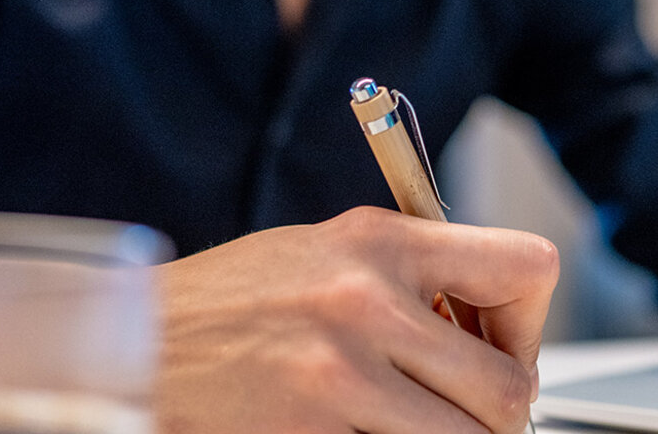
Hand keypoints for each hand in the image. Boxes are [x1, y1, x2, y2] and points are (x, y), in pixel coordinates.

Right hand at [154, 206, 558, 432]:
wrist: (129, 345)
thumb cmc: (230, 303)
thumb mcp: (328, 253)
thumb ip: (410, 278)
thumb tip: (493, 331)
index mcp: (381, 241)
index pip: (527, 268)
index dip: (528, 323)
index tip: (498, 348)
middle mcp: (368, 301)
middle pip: (510, 385)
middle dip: (499, 412)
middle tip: (470, 414)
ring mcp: (340, 373)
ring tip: (412, 425)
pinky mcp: (310, 432)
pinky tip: (359, 431)